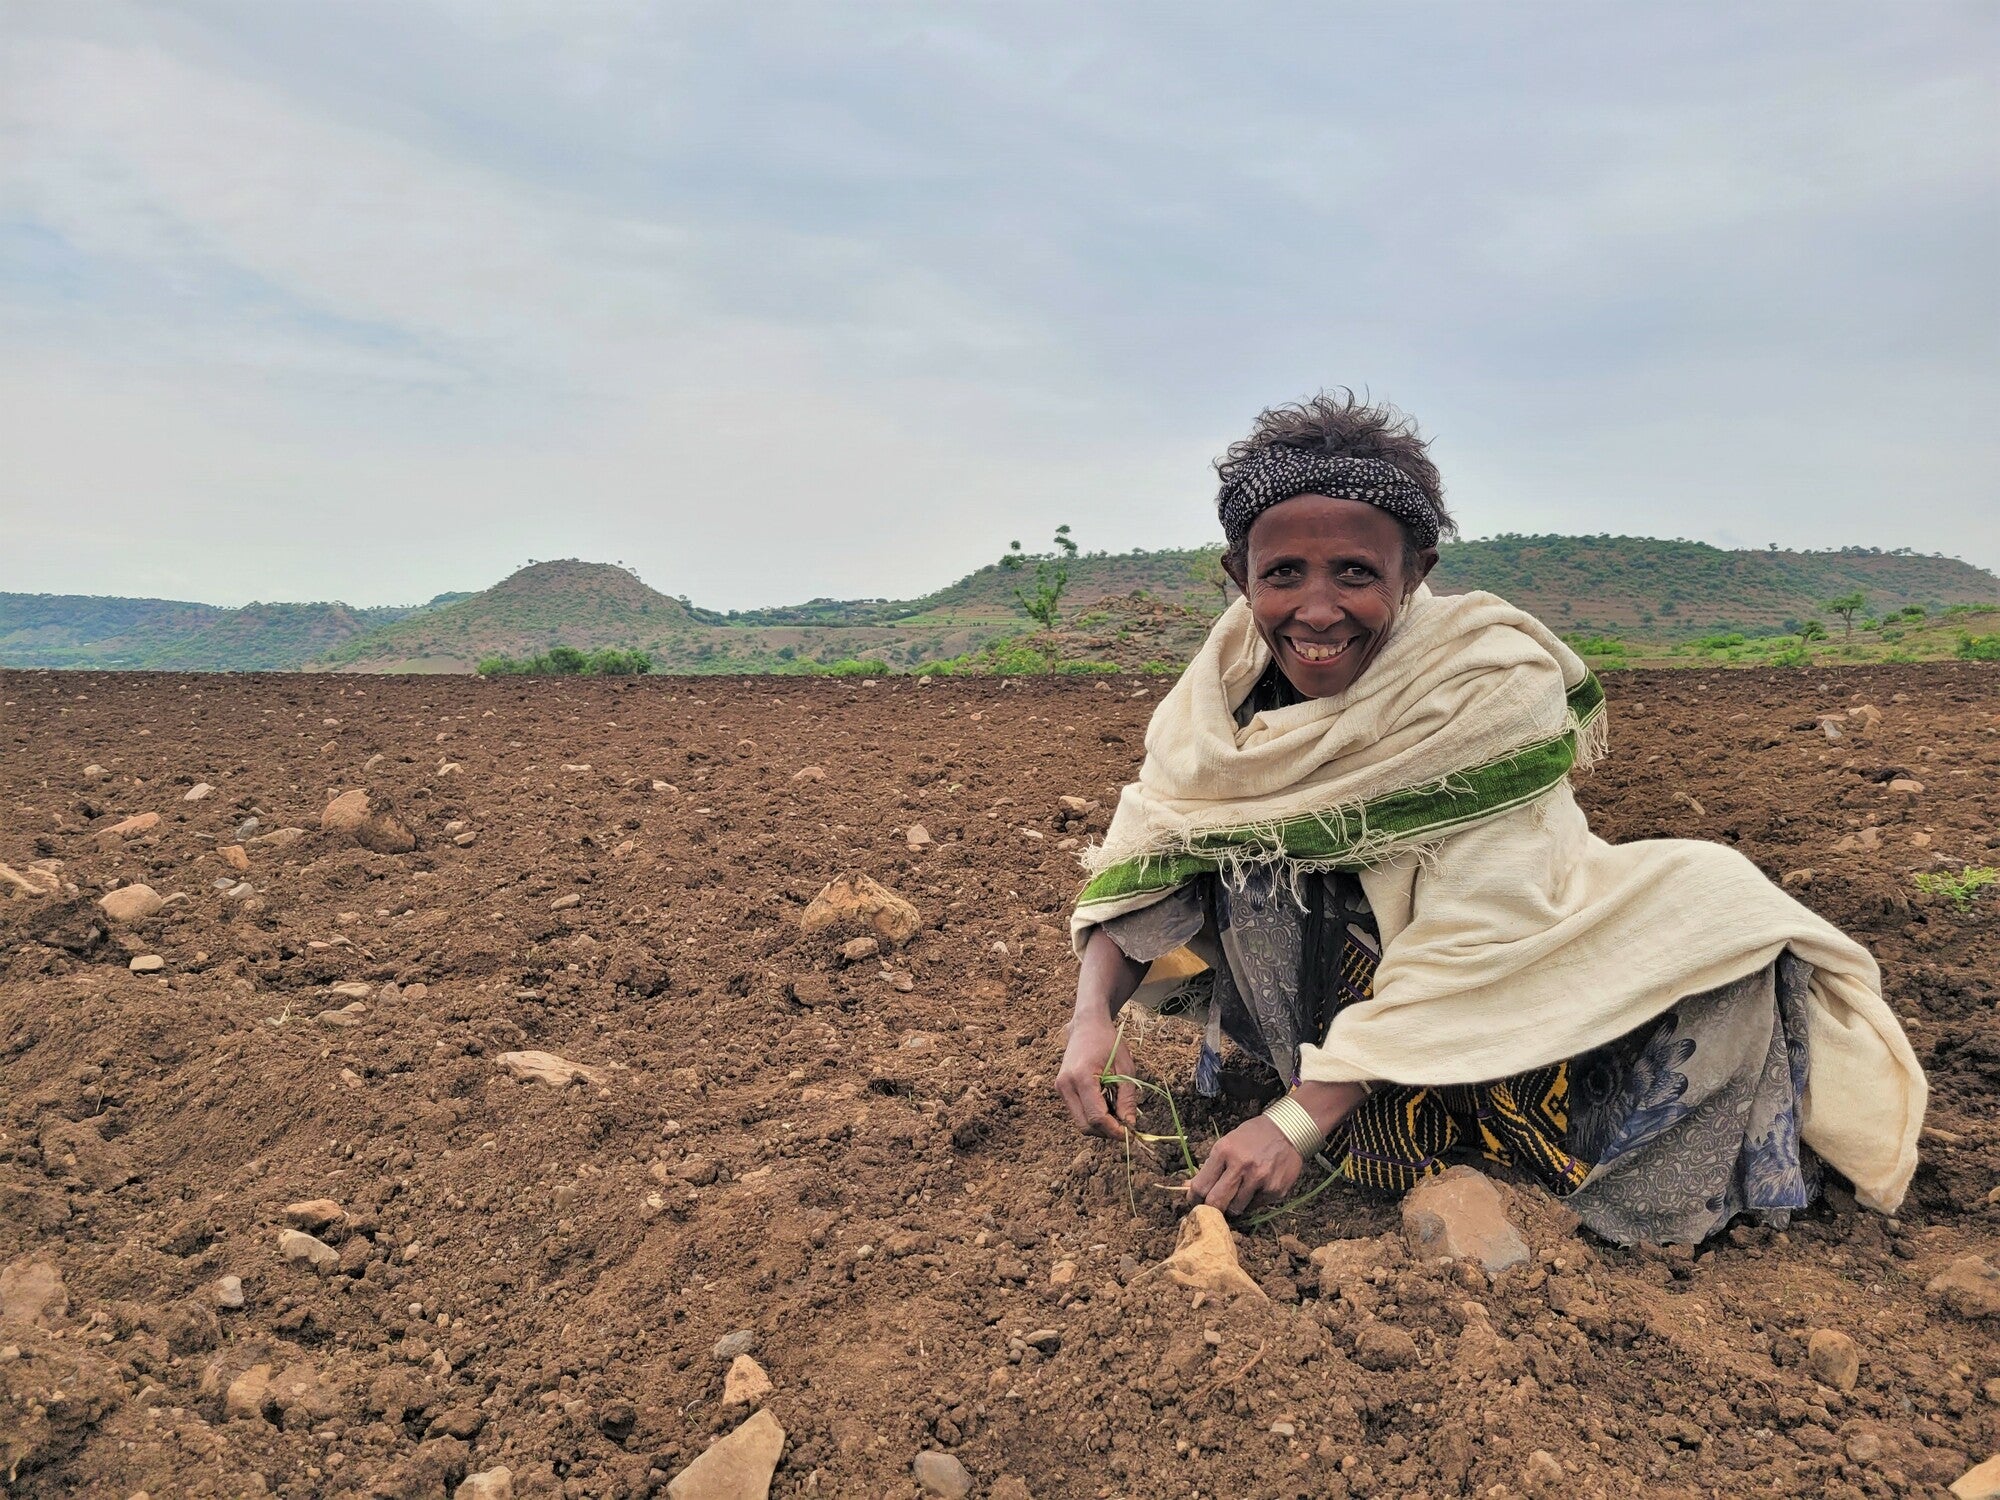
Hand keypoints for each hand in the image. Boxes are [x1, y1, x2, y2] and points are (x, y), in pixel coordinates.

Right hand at [1056, 1007, 1136, 1139]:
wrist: (1087, 1025)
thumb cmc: (1109, 1042)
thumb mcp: (1125, 1068)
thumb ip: (1127, 1098)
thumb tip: (1130, 1125)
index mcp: (1081, 1077)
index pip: (1096, 1117)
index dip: (1114, 1130)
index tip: (1131, 1134)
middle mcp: (1065, 1085)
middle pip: (1085, 1125)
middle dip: (1106, 1131)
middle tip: (1126, 1127)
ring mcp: (1060, 1088)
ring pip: (1080, 1122)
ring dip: (1100, 1125)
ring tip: (1118, 1112)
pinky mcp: (1061, 1089)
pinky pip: (1078, 1112)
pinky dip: (1093, 1115)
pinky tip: (1107, 1105)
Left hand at [1186, 1115, 1304, 1214]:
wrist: (1288, 1130)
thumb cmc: (1252, 1136)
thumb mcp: (1227, 1143)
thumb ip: (1210, 1167)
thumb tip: (1187, 1186)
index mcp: (1224, 1151)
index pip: (1201, 1186)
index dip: (1194, 1198)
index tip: (1195, 1201)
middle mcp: (1241, 1166)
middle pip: (1216, 1202)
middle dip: (1211, 1208)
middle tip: (1212, 1207)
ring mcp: (1260, 1179)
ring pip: (1236, 1209)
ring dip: (1232, 1206)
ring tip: (1236, 1195)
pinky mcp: (1275, 1190)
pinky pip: (1255, 1206)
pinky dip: (1251, 1202)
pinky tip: (1255, 1189)